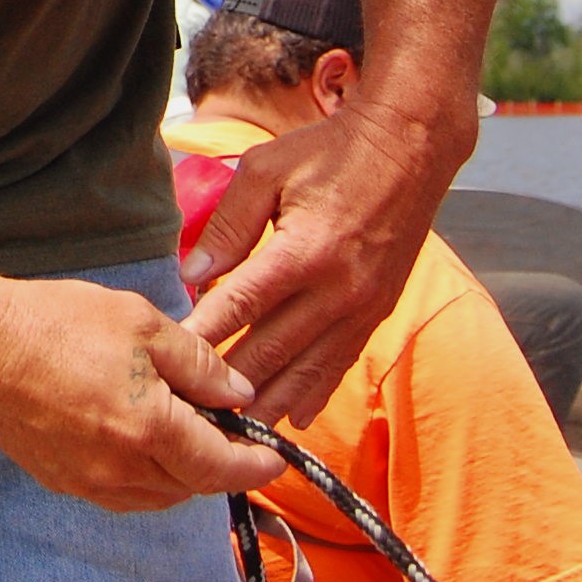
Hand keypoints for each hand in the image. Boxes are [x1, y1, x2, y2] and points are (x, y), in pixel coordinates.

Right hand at [0, 274, 284, 510]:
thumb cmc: (56, 320)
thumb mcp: (140, 322)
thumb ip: (198, 363)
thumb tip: (238, 394)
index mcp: (147, 426)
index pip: (219, 466)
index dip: (253, 466)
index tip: (272, 459)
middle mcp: (119, 466)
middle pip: (191, 486)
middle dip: (217, 464)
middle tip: (225, 429)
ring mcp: (86, 480)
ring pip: (156, 496)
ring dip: (181, 474)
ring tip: (182, 432)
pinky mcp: (60, 480)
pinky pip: (119, 494)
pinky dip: (143, 477)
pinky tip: (138, 440)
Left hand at [179, 94, 465, 424]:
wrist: (410, 145)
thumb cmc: (329, 151)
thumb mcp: (266, 169)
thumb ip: (228, 224)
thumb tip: (192, 274)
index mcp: (304, 250)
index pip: (241, 305)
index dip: (204, 336)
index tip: (171, 362)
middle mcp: (337, 288)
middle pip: (273, 350)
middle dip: (231, 385)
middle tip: (194, 414)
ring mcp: (363, 306)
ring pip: (309, 370)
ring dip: (271, 403)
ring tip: (238, 435)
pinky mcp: (378, 311)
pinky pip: (340, 361)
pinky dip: (314, 391)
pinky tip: (293, 416)